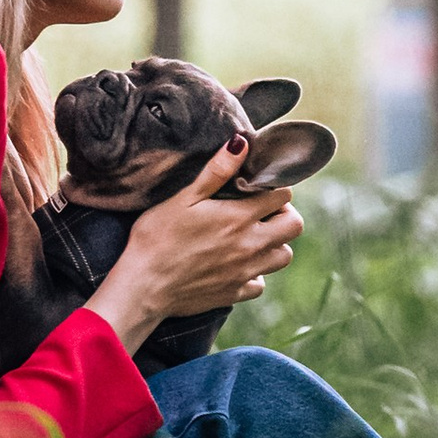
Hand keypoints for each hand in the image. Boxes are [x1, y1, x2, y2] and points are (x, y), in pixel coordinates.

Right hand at [81, 134, 304, 358]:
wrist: (142, 287)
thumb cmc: (156, 237)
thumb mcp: (183, 198)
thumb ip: (216, 171)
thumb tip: (241, 143)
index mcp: (239, 218)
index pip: (282, 196)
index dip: (274, 187)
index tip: (259, 188)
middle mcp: (250, 246)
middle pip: (294, 227)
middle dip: (284, 214)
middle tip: (263, 211)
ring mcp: (245, 272)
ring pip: (283, 257)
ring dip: (274, 244)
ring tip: (252, 237)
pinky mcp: (234, 294)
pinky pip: (259, 284)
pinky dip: (254, 274)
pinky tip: (236, 265)